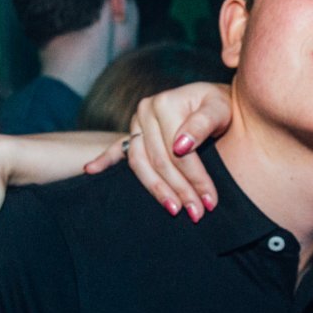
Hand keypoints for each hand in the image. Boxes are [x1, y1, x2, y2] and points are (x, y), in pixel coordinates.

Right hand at [86, 82, 231, 220]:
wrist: (214, 100)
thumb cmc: (220, 105)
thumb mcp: (219, 109)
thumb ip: (202, 124)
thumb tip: (181, 146)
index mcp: (163, 103)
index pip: (177, 152)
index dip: (195, 179)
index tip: (210, 201)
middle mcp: (145, 112)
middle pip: (159, 161)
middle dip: (179, 190)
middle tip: (197, 213)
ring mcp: (136, 124)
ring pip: (141, 164)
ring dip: (156, 190)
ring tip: (174, 210)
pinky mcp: (133, 134)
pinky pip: (116, 150)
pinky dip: (104, 161)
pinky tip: (91, 170)